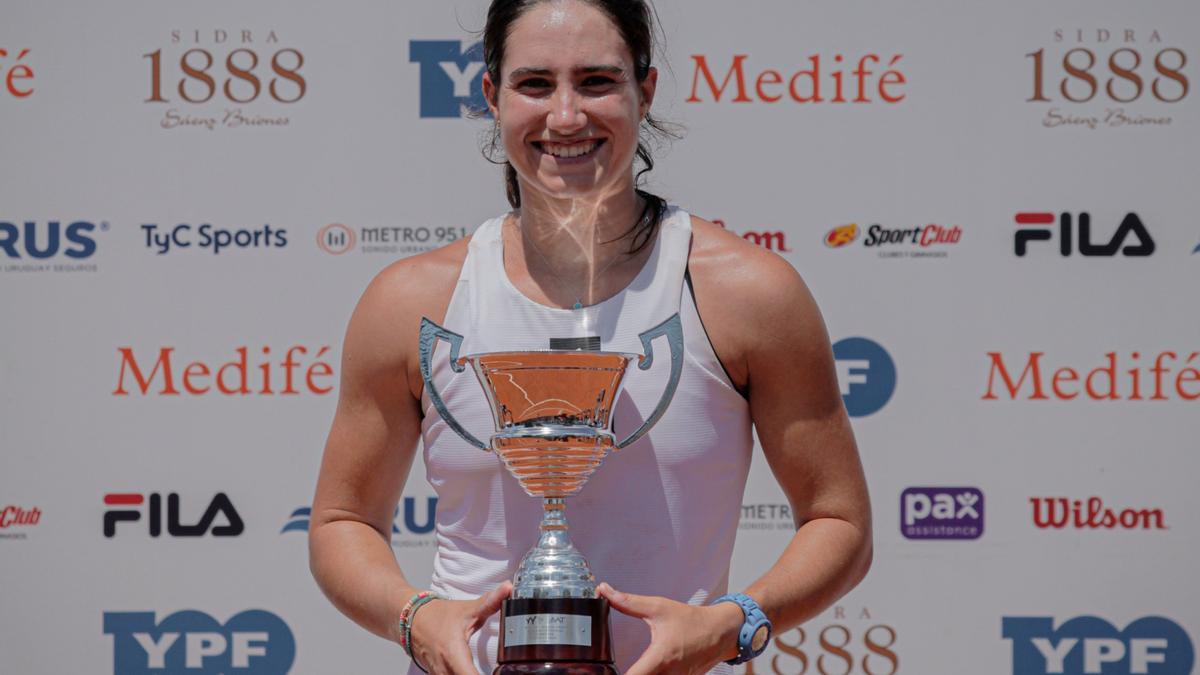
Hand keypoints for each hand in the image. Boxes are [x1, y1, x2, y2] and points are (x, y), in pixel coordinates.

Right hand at [408, 582, 511, 673]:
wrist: (411, 619)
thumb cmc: (437, 616)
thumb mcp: (467, 609)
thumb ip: (490, 602)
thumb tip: (508, 588)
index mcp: (454, 655)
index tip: (502, 673)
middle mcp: (445, 670)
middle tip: (502, 671)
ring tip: (488, 670)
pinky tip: (473, 671)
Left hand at [597, 582, 742, 674]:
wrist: (721, 632)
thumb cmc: (691, 620)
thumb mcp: (658, 608)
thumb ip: (628, 602)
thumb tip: (605, 592)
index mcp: (660, 658)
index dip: (617, 674)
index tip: (606, 669)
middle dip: (628, 674)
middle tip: (612, 667)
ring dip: (641, 674)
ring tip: (632, 666)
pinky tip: (647, 669)